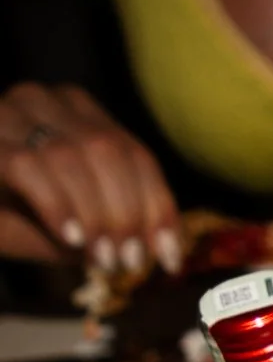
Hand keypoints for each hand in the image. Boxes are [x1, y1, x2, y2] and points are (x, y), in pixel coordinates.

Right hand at [0, 84, 178, 279]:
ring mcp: (10, 112)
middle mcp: (46, 100)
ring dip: (96, 215)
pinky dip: (58, 207)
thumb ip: (114, 229)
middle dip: (128, 214)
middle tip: (129, 261)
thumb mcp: (74, 225)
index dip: (158, 207)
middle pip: (110, 151)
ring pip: (72, 156)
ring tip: (103, 259)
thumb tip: (160, 252)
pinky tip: (72, 240)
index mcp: (78, 112)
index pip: (135, 153)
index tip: (168, 257)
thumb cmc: (11, 215)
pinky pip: (29, 168)